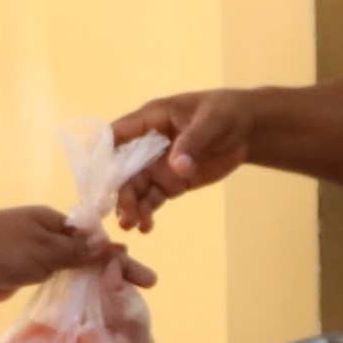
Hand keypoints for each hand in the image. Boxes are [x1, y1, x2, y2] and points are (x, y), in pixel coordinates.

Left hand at [0, 207, 152, 304]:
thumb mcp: (39, 251)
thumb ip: (74, 252)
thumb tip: (108, 243)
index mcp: (53, 222)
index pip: (95, 239)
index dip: (118, 258)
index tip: (137, 278)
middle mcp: (48, 236)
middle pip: (90, 252)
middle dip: (118, 267)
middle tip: (148, 283)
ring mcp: (35, 255)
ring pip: (75, 267)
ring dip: (98, 278)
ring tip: (124, 294)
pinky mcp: (23, 274)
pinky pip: (57, 280)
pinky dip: (75, 287)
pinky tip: (88, 299)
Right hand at [111, 93, 252, 230]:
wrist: (246, 131)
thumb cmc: (225, 114)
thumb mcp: (212, 122)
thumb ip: (193, 143)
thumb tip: (178, 167)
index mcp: (150, 119)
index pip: (118, 133)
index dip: (104, 153)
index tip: (95, 177)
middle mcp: (146, 144)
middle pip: (123, 168)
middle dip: (119, 191)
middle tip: (122, 215)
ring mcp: (157, 166)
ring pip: (135, 188)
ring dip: (130, 206)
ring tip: (131, 226)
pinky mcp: (169, 183)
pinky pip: (152, 199)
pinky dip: (147, 213)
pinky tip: (146, 228)